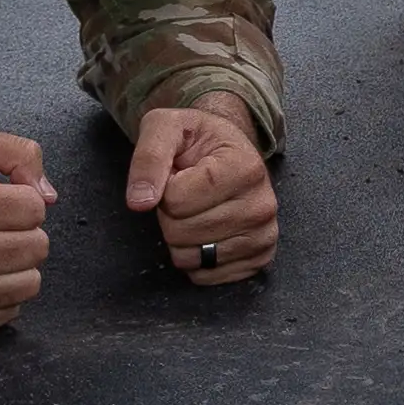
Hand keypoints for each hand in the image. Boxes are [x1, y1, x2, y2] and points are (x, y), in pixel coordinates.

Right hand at [0, 127, 55, 335]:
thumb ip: (16, 153)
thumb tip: (49, 196)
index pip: (34, 209)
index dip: (23, 201)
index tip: (0, 202)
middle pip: (37, 247)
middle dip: (22, 233)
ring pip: (29, 284)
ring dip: (16, 266)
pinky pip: (7, 313)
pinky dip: (1, 295)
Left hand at [128, 100, 279, 283]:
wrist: (228, 150)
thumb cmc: (196, 139)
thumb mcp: (166, 128)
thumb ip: (148, 158)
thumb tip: (139, 202)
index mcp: (245, 168)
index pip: (176, 200)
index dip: (165, 187)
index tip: (180, 172)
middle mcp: (262, 205)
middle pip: (180, 232)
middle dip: (171, 214)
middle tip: (187, 193)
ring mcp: (263, 236)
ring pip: (190, 258)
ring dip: (181, 237)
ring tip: (197, 209)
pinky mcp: (259, 259)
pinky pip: (204, 276)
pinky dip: (195, 258)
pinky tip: (207, 231)